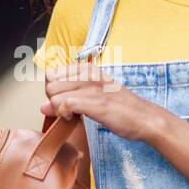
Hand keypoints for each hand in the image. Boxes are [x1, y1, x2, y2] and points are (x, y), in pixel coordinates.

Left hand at [40, 60, 155, 140]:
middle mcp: (89, 74)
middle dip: (53, 99)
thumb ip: (68, 98)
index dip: (53, 90)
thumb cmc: (121, 109)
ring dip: (58, 108)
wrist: (145, 118)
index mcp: (88, 70)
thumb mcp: (94, 97)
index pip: (52, 73)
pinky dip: (64, 114)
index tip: (64, 100)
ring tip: (72, 114)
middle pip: (50, 83)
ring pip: (54, 93)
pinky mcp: (96, 102)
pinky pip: (65, 104)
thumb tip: (42, 106)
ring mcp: (92, 88)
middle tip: (67, 109)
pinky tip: (74, 119)